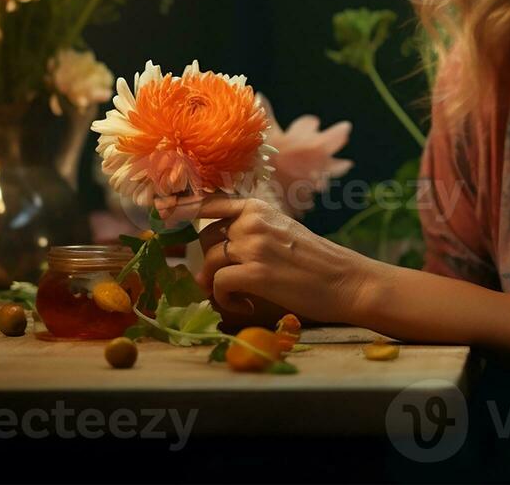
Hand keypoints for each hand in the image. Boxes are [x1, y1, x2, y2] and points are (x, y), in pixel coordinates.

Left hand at [194, 196, 376, 324]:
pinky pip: (218, 285)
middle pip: (205, 238)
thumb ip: (249, 233)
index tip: (163, 212)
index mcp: (258, 208)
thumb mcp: (282, 232)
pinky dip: (225, 300)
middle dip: (210, 261)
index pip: (209, 202)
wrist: (347, 281)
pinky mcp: (255, 274)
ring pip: (208, 263)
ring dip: (217, 285)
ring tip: (241, 298)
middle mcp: (251, 221)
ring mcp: (253, 246)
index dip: (182, 207)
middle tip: (229, 280)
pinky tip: (244, 306)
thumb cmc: (317, 261)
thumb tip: (212, 256)